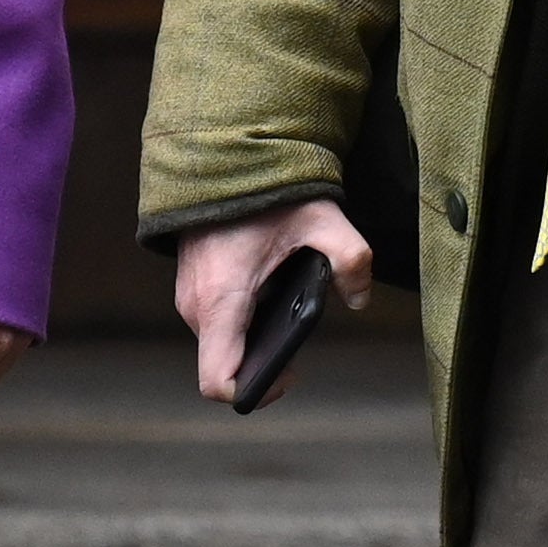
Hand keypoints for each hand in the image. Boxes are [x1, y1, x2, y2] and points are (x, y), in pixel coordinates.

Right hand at [170, 197, 377, 397]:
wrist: (220, 154)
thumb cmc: (264, 189)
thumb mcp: (322, 218)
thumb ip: (351, 260)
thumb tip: (358, 298)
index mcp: (223, 298)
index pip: (218, 379)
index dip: (254, 392)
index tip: (286, 375)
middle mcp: (197, 305)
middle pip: (226, 364)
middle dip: (264, 361)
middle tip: (299, 334)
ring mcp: (189, 298)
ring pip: (221, 344)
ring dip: (253, 340)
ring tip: (284, 305)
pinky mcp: (190, 288)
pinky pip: (216, 323)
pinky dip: (242, 321)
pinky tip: (267, 291)